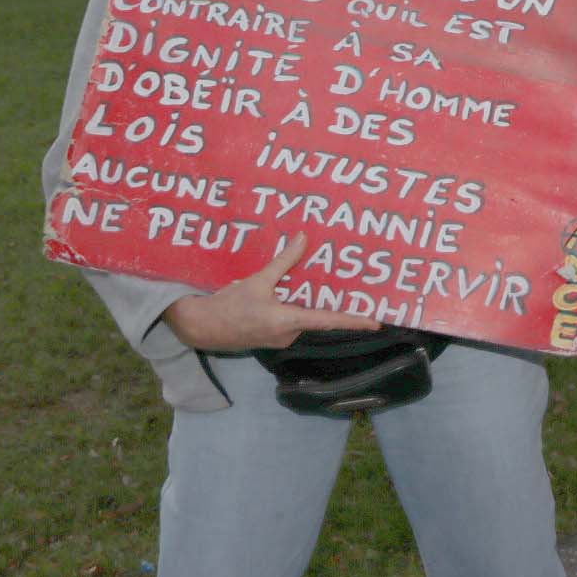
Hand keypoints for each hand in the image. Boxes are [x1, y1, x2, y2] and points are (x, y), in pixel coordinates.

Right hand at [161, 233, 381, 351]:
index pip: (328, 321)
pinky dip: (300, 306)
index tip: (376, 321)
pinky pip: (294, 320)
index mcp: (287, 322)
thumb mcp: (258, 281)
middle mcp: (288, 334)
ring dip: (315, 302)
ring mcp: (281, 338)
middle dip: (335, 303)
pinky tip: (300, 290)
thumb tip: (304, 238)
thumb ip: (284, 261)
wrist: (200, 328)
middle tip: (357, 290)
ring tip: (330, 284)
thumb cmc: (229, 306)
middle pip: (319, 317)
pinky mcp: (273, 337)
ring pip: (306, 317)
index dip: (354, 320)